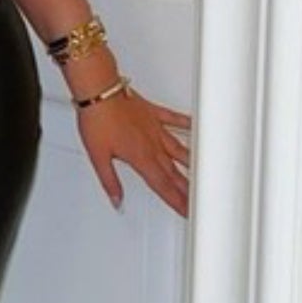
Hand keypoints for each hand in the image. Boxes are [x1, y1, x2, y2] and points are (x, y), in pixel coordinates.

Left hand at [75, 84, 190, 218]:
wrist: (99, 92)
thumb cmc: (97, 120)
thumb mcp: (98, 157)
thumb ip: (110, 181)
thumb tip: (116, 200)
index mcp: (140, 158)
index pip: (161, 185)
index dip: (175, 200)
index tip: (186, 210)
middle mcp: (152, 144)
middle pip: (173, 172)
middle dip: (186, 189)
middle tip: (198, 200)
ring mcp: (155, 127)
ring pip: (179, 150)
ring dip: (192, 164)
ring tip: (203, 174)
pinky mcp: (153, 112)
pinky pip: (175, 119)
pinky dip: (186, 124)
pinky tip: (195, 128)